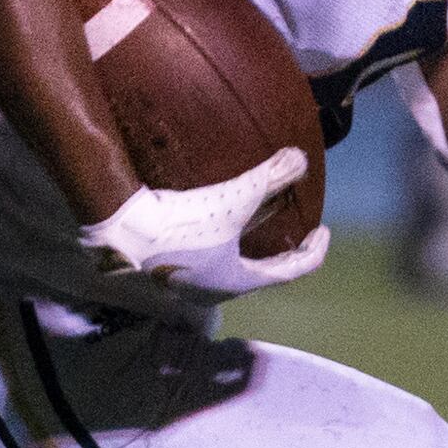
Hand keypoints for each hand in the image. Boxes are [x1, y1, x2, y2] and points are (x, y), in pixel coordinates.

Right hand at [78, 147, 329, 300]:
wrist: (125, 229)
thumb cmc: (184, 224)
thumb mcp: (233, 200)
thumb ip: (269, 179)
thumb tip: (301, 158)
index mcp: (238, 282)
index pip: (291, 272)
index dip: (314, 250)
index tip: (322, 231)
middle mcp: (217, 289)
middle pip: (263, 272)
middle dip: (282, 249)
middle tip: (297, 228)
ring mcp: (192, 280)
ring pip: (236, 263)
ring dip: (254, 243)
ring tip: (263, 218)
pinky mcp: (173, 265)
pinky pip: (213, 254)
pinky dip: (229, 238)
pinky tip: (223, 218)